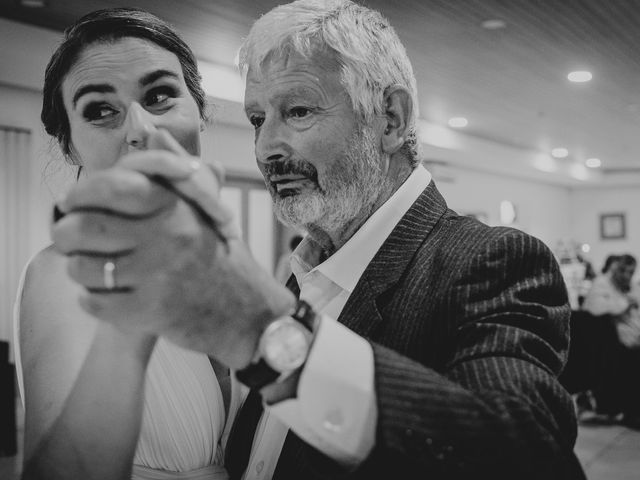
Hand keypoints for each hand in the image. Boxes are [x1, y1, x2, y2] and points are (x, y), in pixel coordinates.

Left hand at [52, 130, 294, 369]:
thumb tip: (149, 129)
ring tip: (92, 268)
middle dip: (65, 234)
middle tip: (68, 238)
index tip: (72, 203)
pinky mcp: (149, 311)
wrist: (247, 312)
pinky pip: (94, 302)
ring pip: (81, 268)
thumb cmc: (220, 255)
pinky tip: (107, 294)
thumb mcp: (204, 207)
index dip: (79, 195)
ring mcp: (157, 275)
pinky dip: (92, 300)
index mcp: (175, 204)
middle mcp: (166, 235)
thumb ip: (172, 168)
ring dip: (79, 269)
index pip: (107, 188)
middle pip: (82, 228)